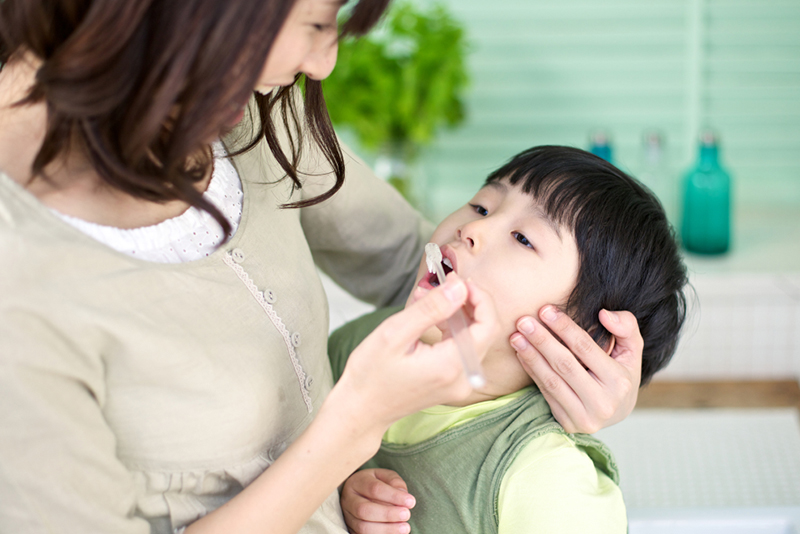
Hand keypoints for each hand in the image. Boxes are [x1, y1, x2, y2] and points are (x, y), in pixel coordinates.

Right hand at [336, 274, 499, 434]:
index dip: (480, 298)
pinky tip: (429, 318)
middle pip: (483, 331)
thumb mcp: (395, 333)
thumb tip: (459, 287)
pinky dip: (450, 329)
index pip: (487, 326)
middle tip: (442, 284)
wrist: (361, 409)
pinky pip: (462, 349)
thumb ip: (431, 309)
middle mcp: (462, 378)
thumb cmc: (370, 374)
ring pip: (472, 337)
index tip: (459, 281)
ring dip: (456, 314)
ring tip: (426, 298)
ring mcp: (460, 383)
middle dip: (465, 302)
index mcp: (451, 366)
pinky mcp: (453, 383)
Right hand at [341, 469, 414, 533]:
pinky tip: (395, 533)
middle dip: (388, 514)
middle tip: (407, 515)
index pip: (374, 489)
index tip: (411, 502)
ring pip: (363, 527)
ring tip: (405, 528)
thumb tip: (403, 495)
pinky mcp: (351, 530)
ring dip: (386, 529)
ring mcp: (348, 517)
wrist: (359, 494)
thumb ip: (394, 482)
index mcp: (356, 482)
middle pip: (365, 510)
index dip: (394, 496)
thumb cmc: (375, 483)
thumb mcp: (385, 476)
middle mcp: (348, 500)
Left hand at [509, 306, 642, 433]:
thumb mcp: (632, 349)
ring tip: (516, 337)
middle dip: (542, 341)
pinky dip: (532, 372)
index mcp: (620, 382)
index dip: (564, 328)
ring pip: (551, 381)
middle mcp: (603, 403)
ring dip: (530, 357)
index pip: (586, 348)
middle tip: (523, 321)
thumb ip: (626, 327)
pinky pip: (546, 393)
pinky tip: (521, 354)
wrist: (617, 412)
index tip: (545, 310)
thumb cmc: (621, 373)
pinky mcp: (568, 424)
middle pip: (565, 365)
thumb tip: (604, 314)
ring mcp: (584, 417)